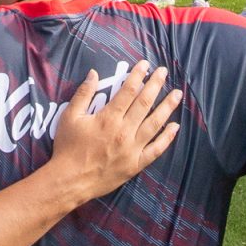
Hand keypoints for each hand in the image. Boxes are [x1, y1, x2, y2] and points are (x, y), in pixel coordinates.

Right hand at [49, 62, 181, 201]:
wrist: (70, 180)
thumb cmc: (68, 148)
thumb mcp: (69, 116)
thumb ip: (83, 94)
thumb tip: (94, 73)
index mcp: (108, 117)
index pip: (128, 91)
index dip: (138, 76)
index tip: (145, 65)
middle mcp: (124, 130)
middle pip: (144, 103)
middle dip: (156, 85)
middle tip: (164, 72)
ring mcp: (132, 148)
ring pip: (154, 123)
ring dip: (167, 107)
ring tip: (177, 94)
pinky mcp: (136, 164)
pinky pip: (156, 149)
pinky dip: (167, 138)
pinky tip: (175, 127)